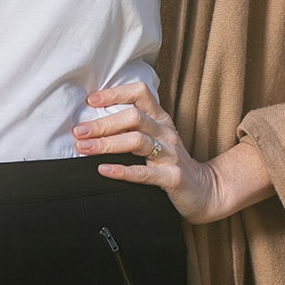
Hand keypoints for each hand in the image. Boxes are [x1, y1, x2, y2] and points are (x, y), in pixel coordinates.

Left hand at [77, 81, 272, 222]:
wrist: (205, 190)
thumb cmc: (172, 163)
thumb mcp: (156, 139)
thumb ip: (133, 128)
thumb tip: (93, 122)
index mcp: (160, 119)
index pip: (140, 94)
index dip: (115, 93)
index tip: (90, 100)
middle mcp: (166, 132)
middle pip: (134, 117)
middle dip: (103, 123)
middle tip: (79, 131)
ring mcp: (171, 154)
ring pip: (137, 141)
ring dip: (107, 144)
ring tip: (84, 149)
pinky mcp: (173, 177)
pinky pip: (145, 172)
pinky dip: (122, 171)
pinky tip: (104, 170)